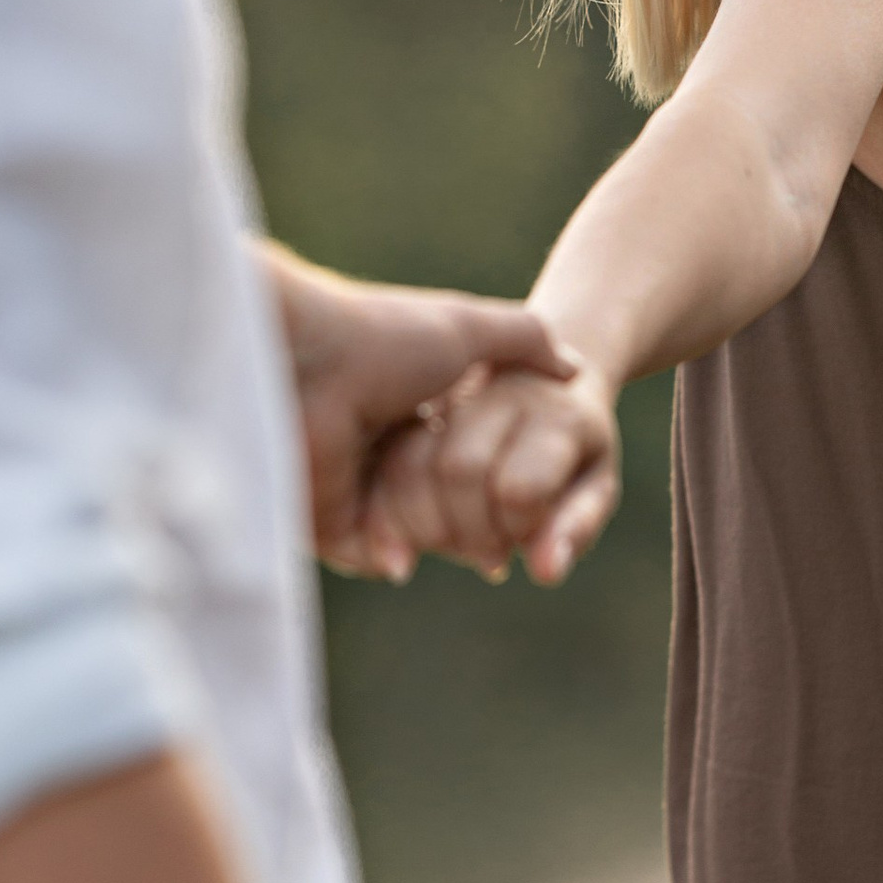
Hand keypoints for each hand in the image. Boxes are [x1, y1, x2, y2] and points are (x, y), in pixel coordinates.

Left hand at [262, 247, 577, 578]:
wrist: (308, 360)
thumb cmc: (386, 337)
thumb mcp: (471, 327)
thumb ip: (527, 341)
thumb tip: (574, 370)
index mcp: (412, 405)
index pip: (468, 456)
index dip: (502, 477)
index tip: (532, 496)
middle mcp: (381, 447)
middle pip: (444, 502)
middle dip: (477, 522)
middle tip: (502, 535)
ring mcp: (351, 485)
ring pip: (412, 533)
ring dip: (441, 542)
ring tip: (469, 548)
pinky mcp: (325, 516)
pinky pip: (369, 553)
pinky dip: (394, 555)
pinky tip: (411, 553)